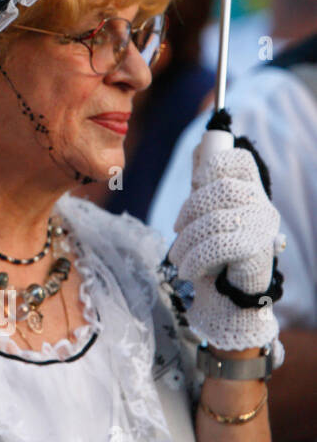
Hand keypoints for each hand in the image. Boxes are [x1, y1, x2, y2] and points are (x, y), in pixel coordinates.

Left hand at [168, 129, 280, 352]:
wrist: (228, 299)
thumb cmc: (213, 253)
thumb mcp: (205, 213)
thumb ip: (206, 182)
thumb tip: (204, 143)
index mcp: (248, 190)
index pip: (237, 159)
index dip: (211, 166)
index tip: (195, 187)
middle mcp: (262, 205)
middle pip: (221, 189)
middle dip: (190, 211)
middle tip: (178, 232)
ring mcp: (263, 228)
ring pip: (217, 220)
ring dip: (188, 242)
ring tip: (178, 258)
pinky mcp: (259, 252)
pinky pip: (221, 245)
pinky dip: (196, 258)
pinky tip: (188, 270)